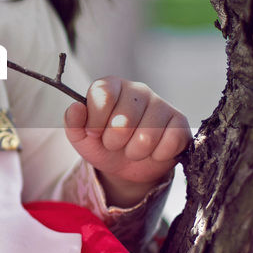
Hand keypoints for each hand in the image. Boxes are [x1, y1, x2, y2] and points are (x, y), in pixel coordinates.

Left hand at [64, 77, 191, 207]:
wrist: (127, 166)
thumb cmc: (102, 145)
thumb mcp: (81, 138)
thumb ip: (73, 123)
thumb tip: (75, 108)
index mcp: (112, 86)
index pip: (103, 94)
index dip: (96, 121)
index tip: (93, 133)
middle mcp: (138, 90)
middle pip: (124, 119)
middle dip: (114, 141)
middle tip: (115, 144)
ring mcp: (161, 104)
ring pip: (147, 135)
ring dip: (135, 152)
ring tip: (133, 149)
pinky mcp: (180, 122)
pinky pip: (170, 142)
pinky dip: (157, 155)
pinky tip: (153, 151)